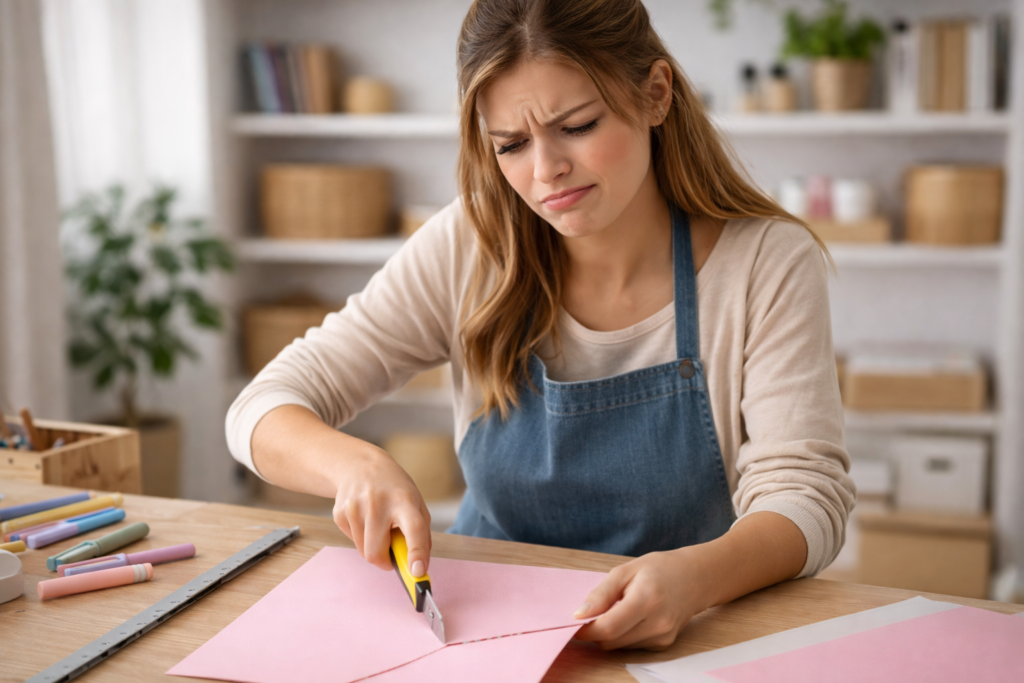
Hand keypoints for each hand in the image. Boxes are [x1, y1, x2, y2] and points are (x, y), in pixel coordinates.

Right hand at [331, 443, 432, 576]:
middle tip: (391, 552)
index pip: (414, 529)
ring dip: (373, 546)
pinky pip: (352, 541)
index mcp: (404, 500)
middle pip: (376, 552)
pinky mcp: (339, 513)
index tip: (417, 572)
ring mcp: (355, 507)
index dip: (416, 552)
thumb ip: (420, 534)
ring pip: (363, 551)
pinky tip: (364, 517)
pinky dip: (361, 537)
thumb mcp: (415, 502)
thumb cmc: (394, 489)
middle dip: (385, 561)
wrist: (359, 465)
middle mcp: (378, 503)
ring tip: (377, 524)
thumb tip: (418, 568)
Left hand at [573, 548, 708, 650]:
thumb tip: (579, 615)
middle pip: (611, 641)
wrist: (696, 578)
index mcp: (646, 600)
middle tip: (595, 611)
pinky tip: (632, 617)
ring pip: (619, 646)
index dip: (586, 629)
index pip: (608, 627)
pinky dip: (623, 635)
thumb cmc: (660, 569)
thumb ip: (601, 594)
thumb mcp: (625, 571)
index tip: (574, 622)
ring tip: (618, 609)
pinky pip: (631, 646)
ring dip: (610, 633)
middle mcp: (657, 624)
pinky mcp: (664, 644)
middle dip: (596, 630)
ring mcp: (662, 637)